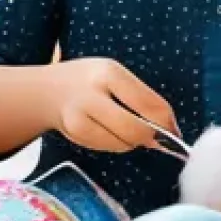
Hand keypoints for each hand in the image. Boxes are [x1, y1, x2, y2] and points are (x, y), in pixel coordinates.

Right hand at [47, 57, 179, 152]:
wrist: (46, 90)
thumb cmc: (88, 80)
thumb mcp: (113, 74)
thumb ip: (140, 97)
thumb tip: (170, 129)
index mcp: (109, 73)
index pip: (147, 103)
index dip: (166, 121)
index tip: (174, 130)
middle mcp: (92, 94)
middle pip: (135, 129)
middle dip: (149, 136)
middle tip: (152, 135)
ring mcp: (80, 117)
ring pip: (122, 143)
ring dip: (131, 141)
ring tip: (123, 125)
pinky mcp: (74, 135)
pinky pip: (108, 148)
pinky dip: (116, 144)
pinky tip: (107, 129)